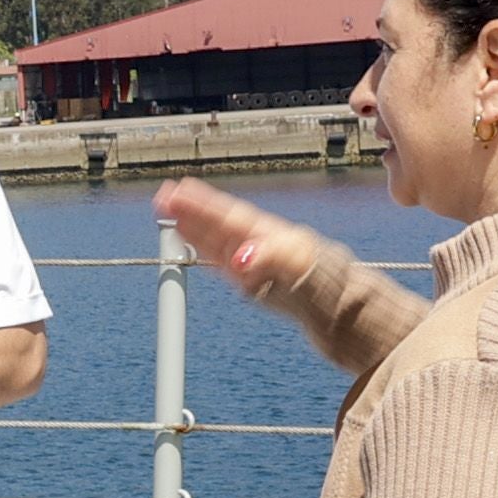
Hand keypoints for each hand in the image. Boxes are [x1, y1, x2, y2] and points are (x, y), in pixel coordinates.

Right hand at [151, 179, 311, 299]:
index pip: (228, 215)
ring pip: (212, 238)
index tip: (182, 191)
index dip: (204, 204)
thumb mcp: (300, 267)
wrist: (332, 306)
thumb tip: (241, 260)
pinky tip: (184, 235)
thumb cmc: (323, 279)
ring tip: (166, 207)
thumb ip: (271, 259)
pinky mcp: (245, 279)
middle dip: (190, 208)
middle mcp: (254, 242)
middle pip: (216, 222)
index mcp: (267, 233)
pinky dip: (198, 247)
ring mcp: (248, 259)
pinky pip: (215, 259)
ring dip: (189, 224)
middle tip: (164, 194)